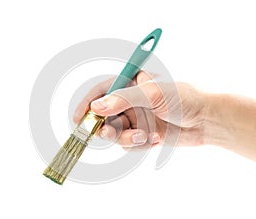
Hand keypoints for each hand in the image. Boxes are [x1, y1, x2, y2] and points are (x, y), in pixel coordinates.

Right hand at [73, 71, 206, 149]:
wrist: (207, 120)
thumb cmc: (184, 97)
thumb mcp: (153, 94)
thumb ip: (123, 100)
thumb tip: (96, 108)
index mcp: (131, 83)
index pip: (101, 91)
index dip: (88, 104)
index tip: (79, 119)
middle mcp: (130, 101)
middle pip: (104, 116)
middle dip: (108, 127)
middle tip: (112, 132)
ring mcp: (136, 118)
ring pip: (116, 134)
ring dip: (127, 138)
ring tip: (145, 136)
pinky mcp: (142, 133)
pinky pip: (129, 144)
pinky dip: (139, 145)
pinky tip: (156, 139)